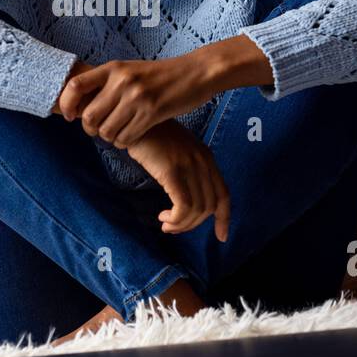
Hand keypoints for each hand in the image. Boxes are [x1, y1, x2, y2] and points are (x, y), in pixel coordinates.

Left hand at [56, 55, 217, 147]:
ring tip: (119, 133)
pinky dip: (125, 142)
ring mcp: (137, 97)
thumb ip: (109, 83)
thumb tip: (82, 104)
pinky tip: (132, 136)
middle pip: (89, 116)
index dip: (66, 104)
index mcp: (114, 68)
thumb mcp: (132, 70)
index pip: (75, 85)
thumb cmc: (162, 75)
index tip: (70, 116)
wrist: (196, 73)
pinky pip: (126, 137)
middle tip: (100, 130)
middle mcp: (122, 81)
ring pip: (106, 131)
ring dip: (110, 138)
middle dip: (91, 129)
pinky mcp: (152, 112)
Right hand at [126, 120, 230, 241]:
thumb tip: (186, 203)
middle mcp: (202, 161)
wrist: (132, 119)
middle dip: (193, 224)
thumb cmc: (150, 137)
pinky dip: (176, 218)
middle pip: (209, 206)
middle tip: (172, 227)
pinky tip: (163, 217)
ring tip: (165, 224)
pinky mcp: (171, 170)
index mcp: (206, 158)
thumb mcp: (176, 152)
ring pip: (197, 209)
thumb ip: (186, 171)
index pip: (223, 194)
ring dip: (181, 224)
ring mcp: (188, 164)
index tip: (221, 237)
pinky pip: (183, 205)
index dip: (224, 218)